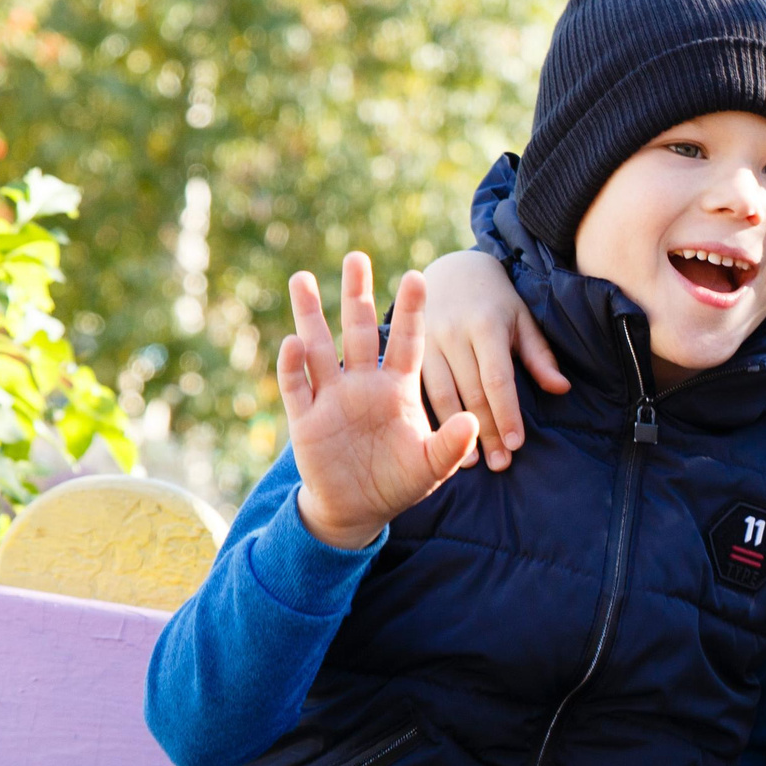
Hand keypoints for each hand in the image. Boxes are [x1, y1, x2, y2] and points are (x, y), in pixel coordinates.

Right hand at [280, 253, 479, 549]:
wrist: (358, 509)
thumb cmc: (398, 482)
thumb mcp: (431, 466)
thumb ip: (451, 444)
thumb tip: (472, 422)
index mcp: (397, 387)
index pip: (408, 341)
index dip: (412, 311)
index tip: (419, 275)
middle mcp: (363, 383)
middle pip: (360, 330)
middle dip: (357, 295)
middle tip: (356, 256)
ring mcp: (331, 396)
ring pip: (319, 347)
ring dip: (310, 315)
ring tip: (302, 278)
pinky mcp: (305, 417)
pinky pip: (297, 385)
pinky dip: (292, 364)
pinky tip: (293, 341)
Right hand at [419, 249, 566, 469]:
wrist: (452, 270)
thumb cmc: (496, 301)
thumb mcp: (522, 319)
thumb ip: (540, 356)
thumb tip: (561, 389)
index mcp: (485, 325)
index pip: (497, 378)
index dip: (507, 413)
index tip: (517, 444)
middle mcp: (453, 333)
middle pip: (472, 392)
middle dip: (487, 432)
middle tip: (501, 464)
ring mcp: (426, 341)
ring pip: (442, 395)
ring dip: (457, 433)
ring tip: (473, 463)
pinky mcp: (410, 351)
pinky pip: (422, 390)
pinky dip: (434, 419)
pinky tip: (441, 443)